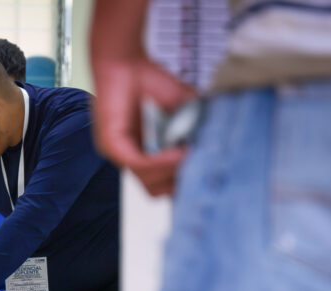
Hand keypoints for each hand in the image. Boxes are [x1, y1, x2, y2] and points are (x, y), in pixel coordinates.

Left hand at [90, 56, 194, 196]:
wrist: (125, 61)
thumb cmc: (149, 82)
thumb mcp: (184, 108)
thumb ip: (198, 127)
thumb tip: (219, 145)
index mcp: (145, 155)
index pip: (163, 185)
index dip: (185, 183)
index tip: (208, 174)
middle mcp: (131, 159)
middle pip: (158, 190)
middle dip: (182, 181)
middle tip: (201, 168)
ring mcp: (119, 154)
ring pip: (150, 180)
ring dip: (174, 170)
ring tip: (192, 156)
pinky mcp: (112, 145)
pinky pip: (138, 163)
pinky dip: (160, 161)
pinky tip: (179, 152)